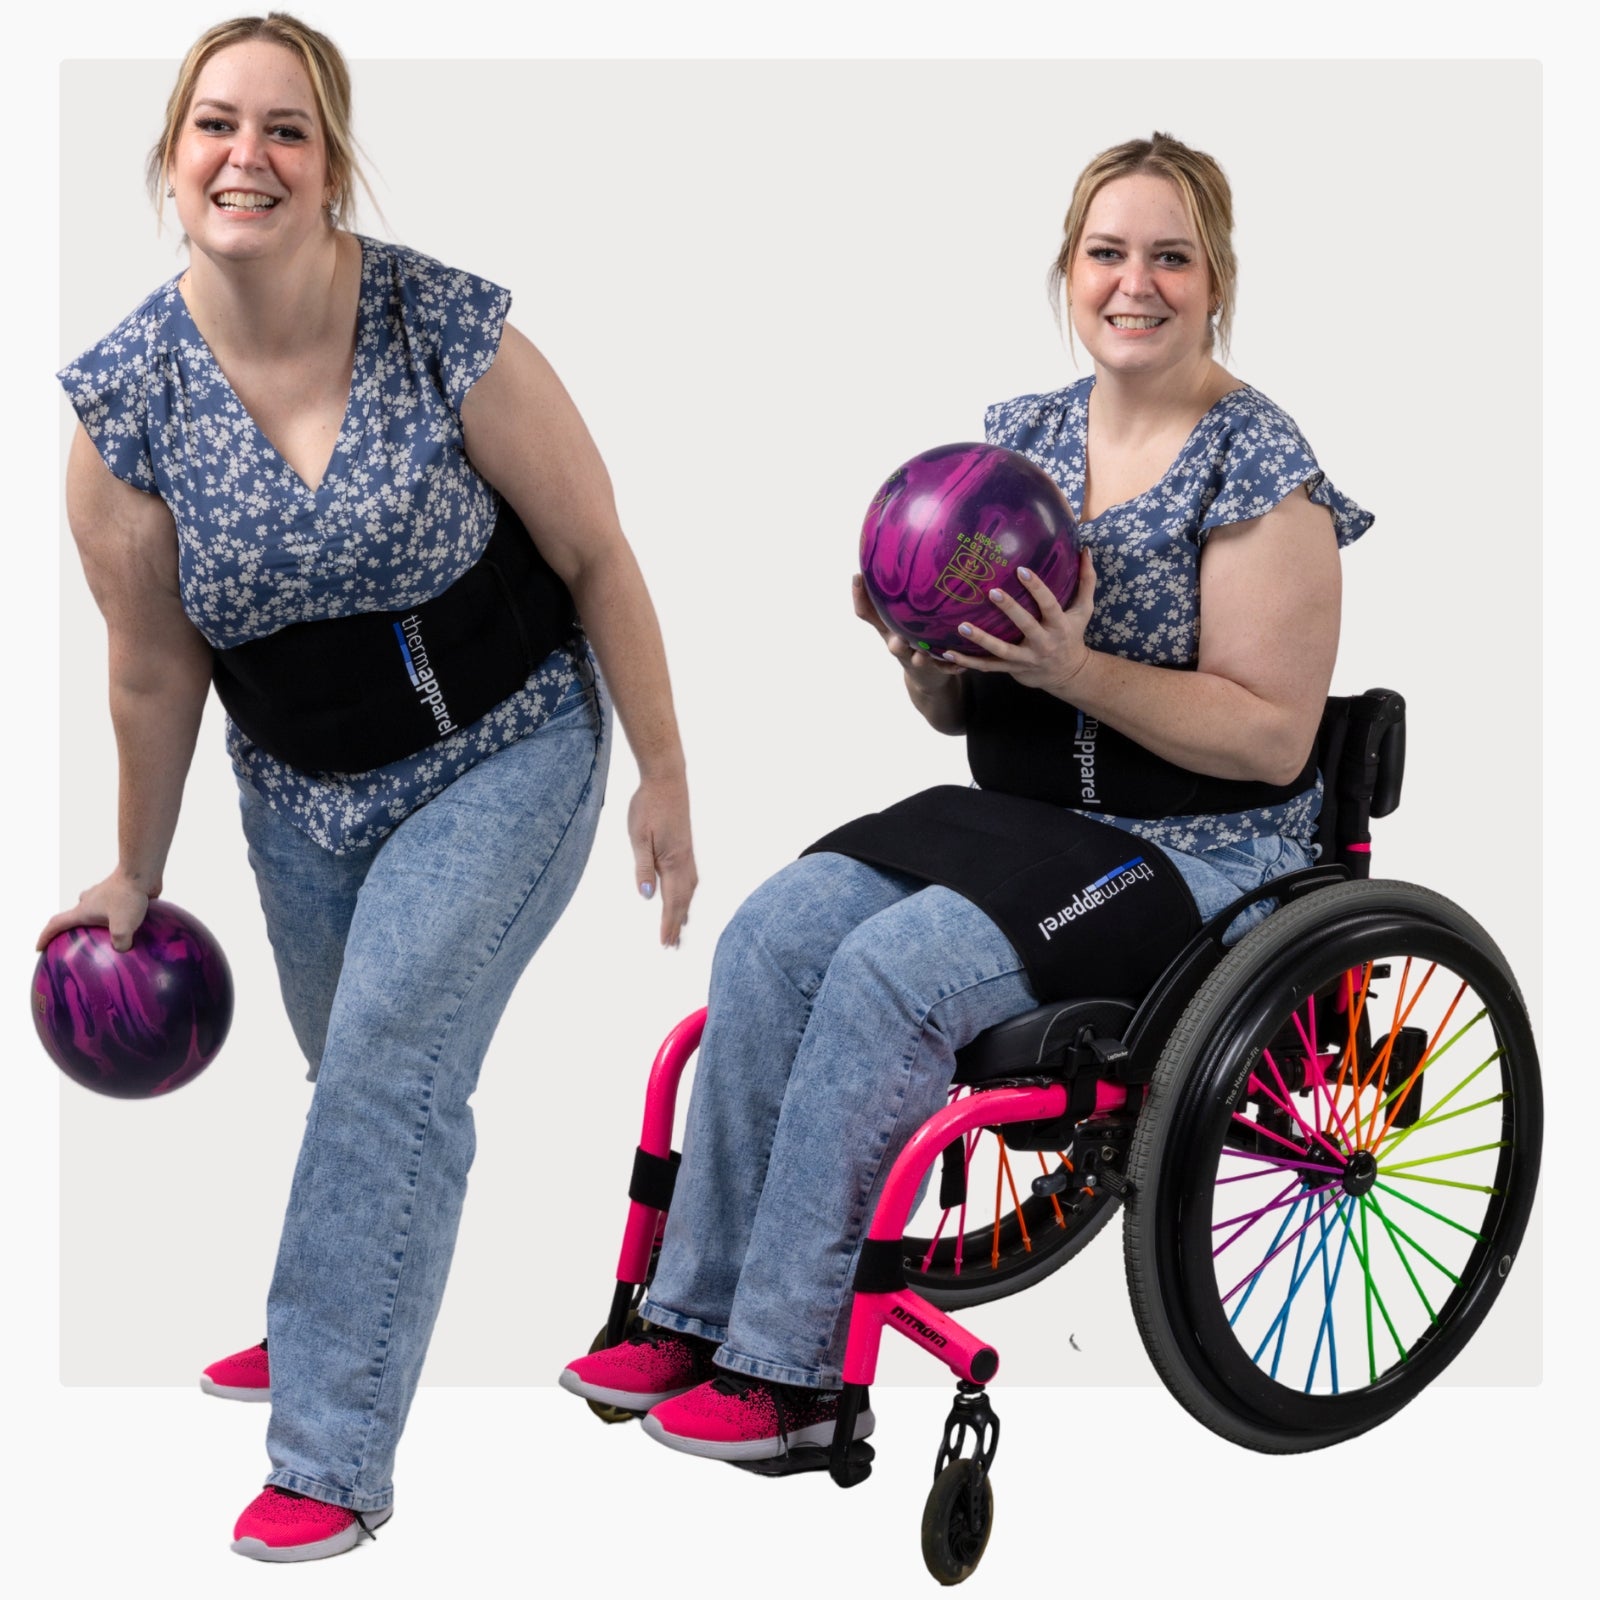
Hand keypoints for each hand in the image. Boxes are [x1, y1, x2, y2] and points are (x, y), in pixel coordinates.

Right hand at [37, 871, 153, 953]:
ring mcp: (103, 896)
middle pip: (74, 917)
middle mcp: (89, 902)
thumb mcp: (123, 927)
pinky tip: (132, 927)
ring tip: (106, 937)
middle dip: (73, 930)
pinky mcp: (119, 893)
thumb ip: (120, 943)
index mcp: (82, 911)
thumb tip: (121, 949)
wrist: (140, 871)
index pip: (56, 924)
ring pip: (93, 911)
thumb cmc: (127, 897)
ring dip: (95, 922)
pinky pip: (113, 908)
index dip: (45, 936)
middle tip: (78, 943)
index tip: (39, 948)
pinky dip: (115, 917)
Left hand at [628, 771, 696, 947]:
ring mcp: (687, 853)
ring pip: (689, 890)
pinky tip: (684, 896)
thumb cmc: (649, 806)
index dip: (668, 923)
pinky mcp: (686, 846)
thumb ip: (643, 867)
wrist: (667, 780)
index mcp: (673, 862)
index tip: (665, 943)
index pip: (672, 901)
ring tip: (681, 928)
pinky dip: (687, 894)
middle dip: (677, 923)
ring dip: (684, 910)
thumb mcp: (639, 837)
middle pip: (683, 900)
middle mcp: (684, 861)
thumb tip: (645, 896)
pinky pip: (690, 878)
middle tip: (672, 946)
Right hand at [851, 574, 965, 678]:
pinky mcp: (933, 670)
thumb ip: (905, 589)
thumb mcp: (905, 615)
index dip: (859, 596)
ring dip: (919, 656)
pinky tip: (961, 664)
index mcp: (888, 628)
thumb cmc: (916, 636)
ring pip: (915, 659)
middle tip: (894, 632)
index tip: (857, 575)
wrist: (927, 676)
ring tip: (923, 653)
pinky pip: (943, 668)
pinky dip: (951, 665)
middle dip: (892, 636)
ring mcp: (914, 660)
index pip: (867, 612)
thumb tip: (913, 544)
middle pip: (890, 642)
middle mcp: (897, 643)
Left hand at [941, 549, 1097, 696]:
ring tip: (961, 627)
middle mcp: (1043, 643)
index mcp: (1060, 625)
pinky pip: (987, 667)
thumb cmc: (1073, 635)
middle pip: (1026, 626)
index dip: (1037, 588)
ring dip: (982, 640)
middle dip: (1010, 610)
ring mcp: (1026, 659)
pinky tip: (946, 653)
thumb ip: (1086, 581)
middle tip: (992, 591)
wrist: (1068, 674)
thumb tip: (1085, 550)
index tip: (1022, 570)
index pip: (1050, 604)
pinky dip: (966, 662)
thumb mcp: (1084, 610)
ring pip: (1002, 651)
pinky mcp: (1012, 670)